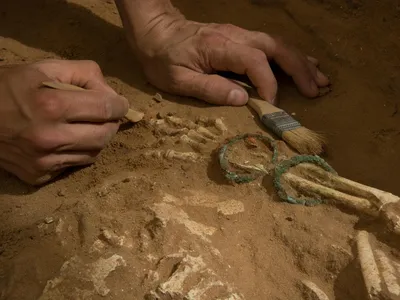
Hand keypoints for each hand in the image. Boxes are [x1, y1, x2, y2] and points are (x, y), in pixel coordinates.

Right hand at [0, 59, 127, 184]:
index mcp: (52, 105)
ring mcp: (44, 161)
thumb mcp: (43, 68)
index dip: (119, 105)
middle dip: (111, 123)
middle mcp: (50, 137)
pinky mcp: (38, 176)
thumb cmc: (7, 87)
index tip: (120, 104)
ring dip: (96, 139)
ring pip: (93, 154)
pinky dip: (78, 152)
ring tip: (85, 126)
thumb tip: (111, 93)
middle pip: (105, 135)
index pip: (106, 109)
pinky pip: (74, 165)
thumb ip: (82, 73)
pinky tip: (67, 140)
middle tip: (105, 116)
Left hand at [130, 14, 329, 105]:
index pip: (255, 63)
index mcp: (221, 48)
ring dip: (301, 61)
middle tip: (317, 89)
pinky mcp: (239, 38)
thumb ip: (210, 88)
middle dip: (299, 69)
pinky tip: (304, 63)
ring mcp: (239, 35)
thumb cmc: (163, 58)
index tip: (271, 105)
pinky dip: (290, 56)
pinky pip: (270, 45)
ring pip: (278, 44)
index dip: (268, 84)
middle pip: (276, 48)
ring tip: (321, 79)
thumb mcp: (178, 80)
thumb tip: (242, 99)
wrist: (156, 31)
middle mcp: (236, 37)